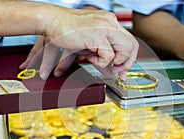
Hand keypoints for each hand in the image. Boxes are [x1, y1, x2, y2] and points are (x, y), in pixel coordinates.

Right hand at [20, 8, 138, 79]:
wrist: (51, 21)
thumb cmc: (66, 30)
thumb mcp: (88, 44)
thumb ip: (101, 55)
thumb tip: (109, 70)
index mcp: (110, 21)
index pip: (129, 41)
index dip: (129, 58)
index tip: (122, 71)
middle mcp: (110, 22)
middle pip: (132, 46)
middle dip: (126, 63)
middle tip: (117, 73)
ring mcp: (105, 27)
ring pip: (125, 50)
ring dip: (115, 63)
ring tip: (99, 62)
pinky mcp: (97, 35)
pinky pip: (109, 56)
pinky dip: (101, 62)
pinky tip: (90, 57)